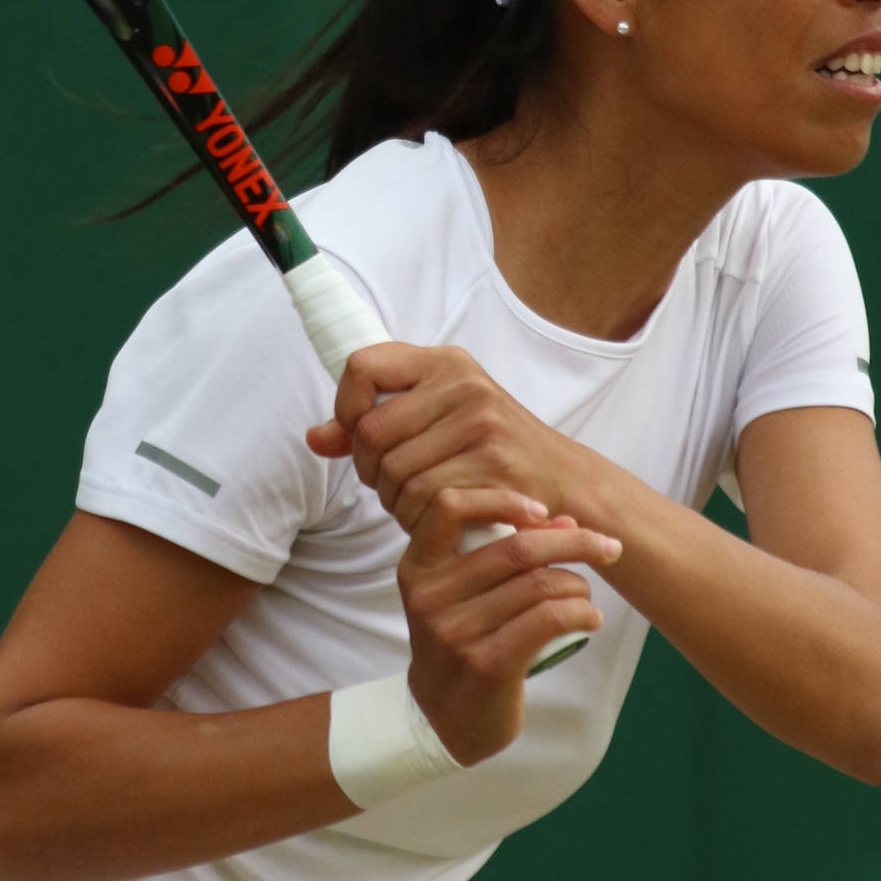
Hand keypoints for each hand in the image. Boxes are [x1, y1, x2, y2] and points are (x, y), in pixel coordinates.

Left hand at [306, 343, 590, 531]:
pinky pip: (425, 498)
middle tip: (390, 485)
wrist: (565, 481)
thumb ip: (375, 422)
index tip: (359, 436)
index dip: (345, 406)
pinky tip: (435, 518)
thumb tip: (315, 438)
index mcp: (444, 362)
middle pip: (370, 431)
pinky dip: (419, 518)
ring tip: (415, 503)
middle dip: (369, 469)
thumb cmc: (491, 451)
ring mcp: (480, 422)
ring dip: (393, 500)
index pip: (361, 366)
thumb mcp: (437, 420)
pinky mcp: (494, 464)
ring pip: (394, 470)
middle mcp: (463, 383)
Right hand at [398, 486, 619, 764]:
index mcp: (418, 569)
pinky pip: (550, 619)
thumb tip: (564, 520)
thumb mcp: (468, 594)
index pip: (450, 507)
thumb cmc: (461, 644)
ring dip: (580, 586)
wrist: (443, 718)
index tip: (541, 512)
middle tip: (607, 546)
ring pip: (541, 585)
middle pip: (516, 548)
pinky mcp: (487, 663)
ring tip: (586, 598)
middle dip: (574, 541)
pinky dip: (582, 612)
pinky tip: (590, 619)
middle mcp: (431, 597)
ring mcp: (456, 632)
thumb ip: (507, 552)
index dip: (502, 499)